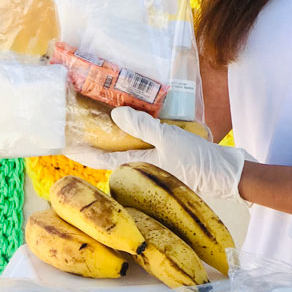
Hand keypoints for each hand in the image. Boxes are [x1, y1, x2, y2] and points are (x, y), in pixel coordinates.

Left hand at [67, 107, 249, 199]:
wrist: (228, 176)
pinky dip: (140, 143)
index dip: (81, 151)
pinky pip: (146, 155)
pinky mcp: (168, 169)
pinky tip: (145, 131)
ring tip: (114, 122)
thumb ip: (141, 127)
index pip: (101, 159)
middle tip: (88, 123)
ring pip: (130, 156)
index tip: (62, 144)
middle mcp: (142, 174)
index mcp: (136, 169)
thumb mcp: (168, 138)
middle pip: (113, 158)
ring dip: (121, 142)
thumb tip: (115, 115)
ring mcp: (155, 173)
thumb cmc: (197, 160)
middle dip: (101, 144)